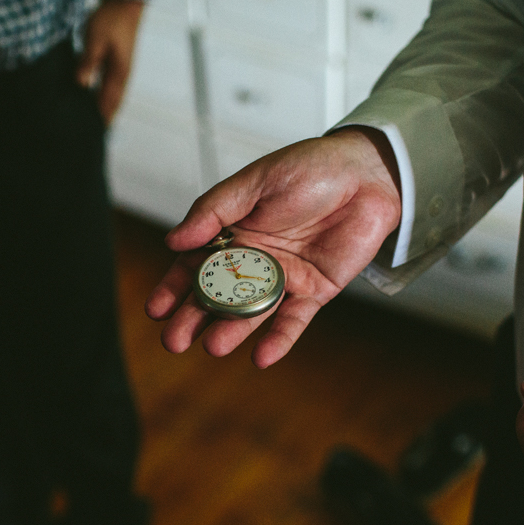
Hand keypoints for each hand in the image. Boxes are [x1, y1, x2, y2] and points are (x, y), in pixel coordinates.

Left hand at [76, 0, 144, 124]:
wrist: (124, 3)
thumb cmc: (111, 19)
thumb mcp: (94, 40)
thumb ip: (88, 62)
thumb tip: (81, 84)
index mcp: (118, 73)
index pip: (108, 104)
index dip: (101, 120)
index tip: (92, 135)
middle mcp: (122, 75)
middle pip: (112, 104)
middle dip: (102, 118)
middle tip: (89, 133)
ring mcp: (121, 69)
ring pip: (112, 96)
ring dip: (103, 107)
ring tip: (90, 120)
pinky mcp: (117, 63)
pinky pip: (110, 85)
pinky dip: (102, 95)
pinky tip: (92, 96)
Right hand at [146, 127, 401, 368]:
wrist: (367, 174)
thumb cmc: (310, 168)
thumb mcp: (255, 182)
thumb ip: (214, 211)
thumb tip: (173, 241)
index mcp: (233, 232)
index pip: (195, 265)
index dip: (174, 287)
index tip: (156, 309)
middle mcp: (254, 259)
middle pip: (218, 295)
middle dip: (194, 318)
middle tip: (174, 341)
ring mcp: (284, 278)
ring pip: (252, 311)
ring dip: (232, 330)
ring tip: (213, 346)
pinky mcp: (315, 290)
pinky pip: (294, 320)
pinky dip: (280, 339)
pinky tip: (261, 356)